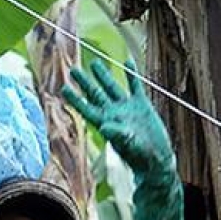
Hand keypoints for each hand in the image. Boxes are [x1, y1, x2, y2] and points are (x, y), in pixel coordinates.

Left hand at [62, 59, 173, 177]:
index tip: (64, 88)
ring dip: (104, 76)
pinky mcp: (142, 105)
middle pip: (96, 95)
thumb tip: (104, 127)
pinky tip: (127, 61)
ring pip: (112, 88)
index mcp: (106, 124)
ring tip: (94, 63)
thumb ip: (116, 134)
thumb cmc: (140, 156)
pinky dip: (131, 74)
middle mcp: (114, 114)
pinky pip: (135, 86)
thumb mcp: (128, 144)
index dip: (75, 99)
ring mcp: (127, 108)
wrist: (156, 159)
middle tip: (73, 70)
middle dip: (84, 83)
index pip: (87, 109)